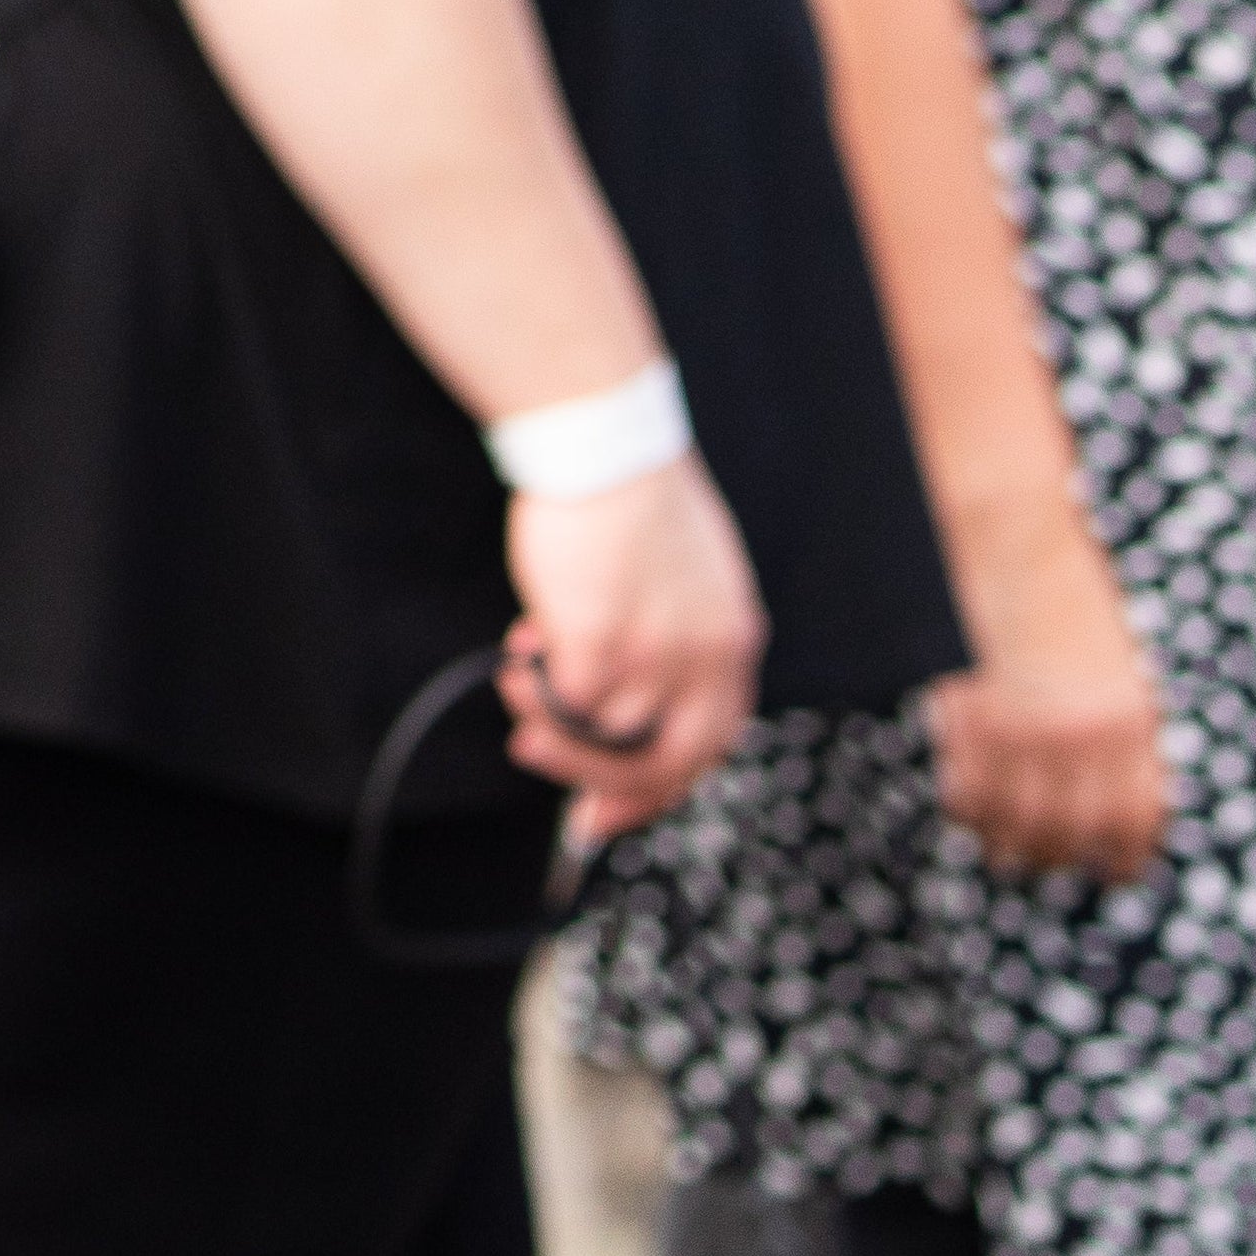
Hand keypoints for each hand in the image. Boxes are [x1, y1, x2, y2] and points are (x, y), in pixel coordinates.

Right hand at [500, 456, 763, 837]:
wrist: (604, 440)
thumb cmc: (630, 500)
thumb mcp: (685, 583)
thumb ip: (674, 646)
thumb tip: (619, 710)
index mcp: (735, 644)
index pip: (710, 748)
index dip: (657, 789)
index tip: (603, 814)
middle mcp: (707, 659)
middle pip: (665, 763)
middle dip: (598, 780)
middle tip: (535, 759)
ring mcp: (657, 657)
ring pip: (603, 734)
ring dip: (549, 714)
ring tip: (520, 668)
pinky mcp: (602, 644)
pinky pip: (563, 702)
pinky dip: (533, 684)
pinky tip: (521, 642)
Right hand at [927, 491, 1172, 877]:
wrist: (1010, 537)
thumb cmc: (1069, 597)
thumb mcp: (1121, 663)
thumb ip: (1124, 732)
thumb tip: (1121, 804)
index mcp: (1129, 719)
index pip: (1134, 820)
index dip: (1124, 857)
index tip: (1115, 871)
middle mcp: (1078, 735)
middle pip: (1071, 835)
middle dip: (1062, 857)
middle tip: (1053, 860)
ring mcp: (1018, 732)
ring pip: (1015, 826)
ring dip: (1012, 845)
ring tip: (1011, 846)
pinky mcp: (967, 723)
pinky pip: (967, 797)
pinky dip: (970, 812)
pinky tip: (974, 808)